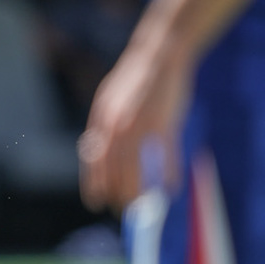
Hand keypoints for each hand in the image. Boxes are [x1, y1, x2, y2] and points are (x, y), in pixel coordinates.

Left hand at [77, 34, 192, 211]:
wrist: (159, 53)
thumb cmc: (136, 78)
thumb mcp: (110, 99)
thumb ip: (104, 125)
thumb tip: (96, 150)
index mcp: (101, 119)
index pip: (93, 160)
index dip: (95, 184)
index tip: (96, 202)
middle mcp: (115, 125)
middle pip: (112, 170)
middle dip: (117, 194)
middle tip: (123, 210)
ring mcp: (139, 125)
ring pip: (134, 169)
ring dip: (137, 192)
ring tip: (141, 206)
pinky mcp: (163, 123)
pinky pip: (165, 157)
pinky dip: (169, 175)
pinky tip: (171, 188)